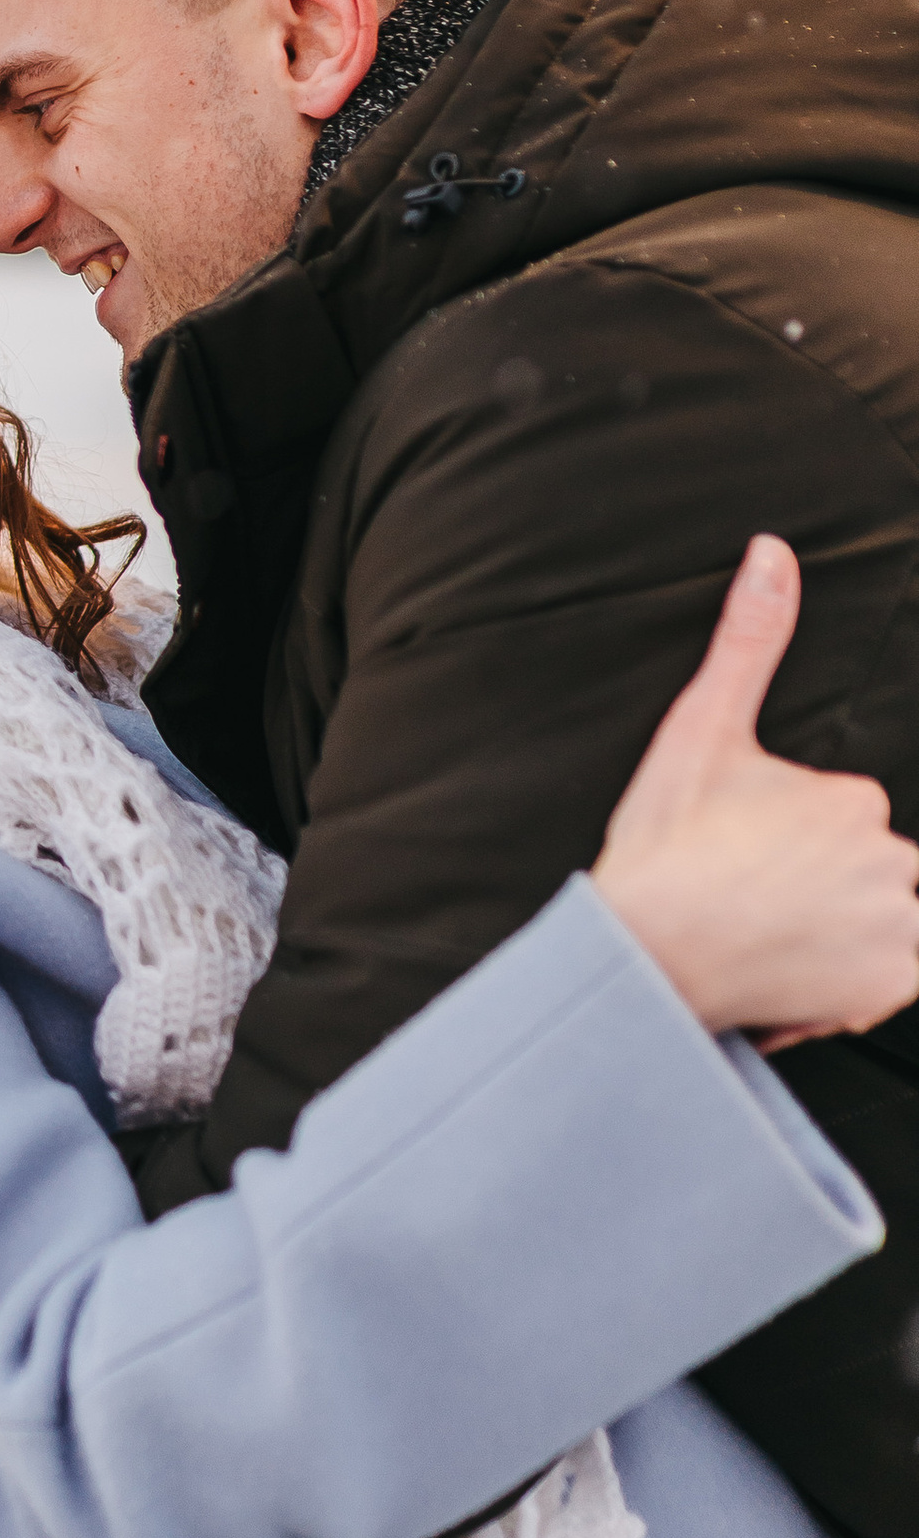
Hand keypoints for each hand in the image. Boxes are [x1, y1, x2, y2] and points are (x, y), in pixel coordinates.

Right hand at [591, 535, 918, 1041]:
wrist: (644, 952)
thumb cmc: (665, 846)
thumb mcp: (698, 731)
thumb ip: (749, 641)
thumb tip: (774, 551)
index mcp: (849, 797)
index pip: (850, 821)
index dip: (798, 845)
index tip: (745, 861)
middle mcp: (886, 857)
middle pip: (881, 872)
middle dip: (833, 890)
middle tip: (757, 909)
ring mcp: (893, 926)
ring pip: (893, 920)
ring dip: (852, 935)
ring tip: (778, 943)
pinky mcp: (889, 986)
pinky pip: (895, 980)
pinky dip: (853, 983)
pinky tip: (794, 974)